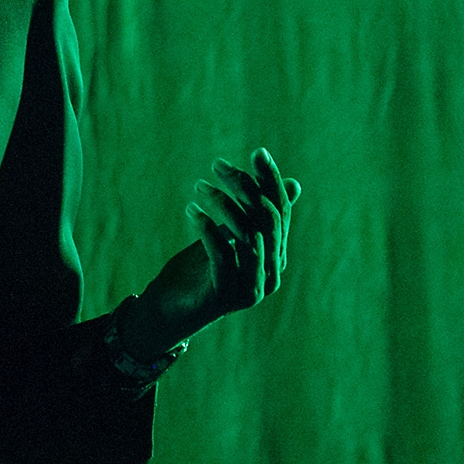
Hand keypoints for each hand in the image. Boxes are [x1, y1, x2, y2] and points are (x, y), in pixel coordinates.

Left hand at [139, 147, 300, 343]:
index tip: (257, 152)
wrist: (170, 312)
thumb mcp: (230, 236)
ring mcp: (251, 287)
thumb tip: (293, 184)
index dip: (271, 181)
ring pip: (247, 235)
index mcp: (275, 257)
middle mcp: (271, 273)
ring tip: (199, 187)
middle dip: (244, 186)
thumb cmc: (200, 271)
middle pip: (266, 220)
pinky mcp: (227, 296)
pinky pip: (222, 254)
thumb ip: (255, 214)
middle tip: (217, 165)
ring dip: (223, 204)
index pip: (281, 212)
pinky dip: (207, 228)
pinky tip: (192, 210)